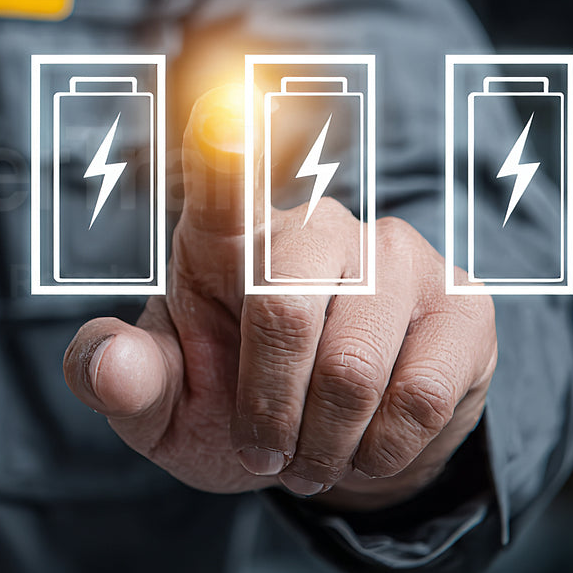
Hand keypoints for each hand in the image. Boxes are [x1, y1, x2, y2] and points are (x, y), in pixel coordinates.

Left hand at [62, 84, 496, 508]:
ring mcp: (395, 255)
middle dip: (267, 413)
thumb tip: (111, 367)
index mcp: (223, 234)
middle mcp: (313, 225)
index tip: (216, 114)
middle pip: (281, 311)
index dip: (222, 148)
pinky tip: (365, 451)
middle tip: (264, 455)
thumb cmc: (228, 406)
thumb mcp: (159, 406)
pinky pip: (418, 395)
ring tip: (310, 458)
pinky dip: (381, 452)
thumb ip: (120, 381)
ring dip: (323, 444)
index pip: (221, 178)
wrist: (328, 450)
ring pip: (352, 369)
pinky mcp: (461, 301)